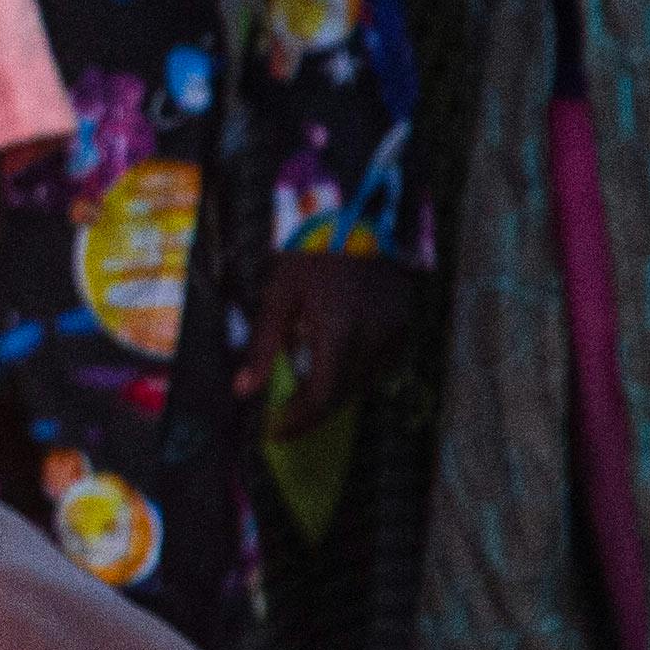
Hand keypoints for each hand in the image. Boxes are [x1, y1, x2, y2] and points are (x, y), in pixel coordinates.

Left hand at [253, 250, 416, 436]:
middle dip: (313, 412)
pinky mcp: (405, 328)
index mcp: (339, 330)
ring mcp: (395, 334)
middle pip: (343, 395)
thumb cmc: (312, 254)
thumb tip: (244, 392)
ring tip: (305, 391)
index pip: (322, 395)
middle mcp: (374, 338)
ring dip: (334, 394)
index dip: (299, 420)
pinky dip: (354, 374)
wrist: (360, 218)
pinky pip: (379, 366)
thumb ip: (264, 347)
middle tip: (284, 418)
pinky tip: (334, 364)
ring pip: (363, 384)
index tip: (276, 432)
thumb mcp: (279, 295)